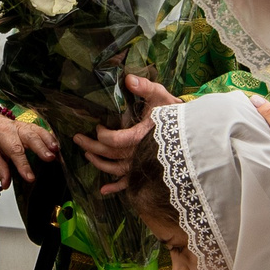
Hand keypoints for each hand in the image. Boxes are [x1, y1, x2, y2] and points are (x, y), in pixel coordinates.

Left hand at [0, 112, 58, 184]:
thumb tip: (6, 184)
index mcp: (2, 134)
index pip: (14, 150)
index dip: (23, 165)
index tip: (30, 178)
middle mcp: (15, 128)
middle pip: (29, 137)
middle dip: (40, 148)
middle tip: (49, 158)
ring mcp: (25, 126)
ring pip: (38, 131)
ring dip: (48, 141)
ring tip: (56, 151)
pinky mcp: (32, 127)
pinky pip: (42, 130)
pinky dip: (51, 137)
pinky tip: (58, 146)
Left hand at [75, 74, 182, 193]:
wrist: (192, 132)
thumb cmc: (174, 113)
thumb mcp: (160, 96)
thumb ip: (145, 87)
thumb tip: (128, 79)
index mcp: (142, 137)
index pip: (115, 140)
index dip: (103, 135)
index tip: (98, 126)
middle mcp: (140, 154)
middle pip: (111, 154)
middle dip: (92, 146)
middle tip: (77, 137)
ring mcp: (142, 165)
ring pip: (116, 169)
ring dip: (99, 163)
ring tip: (86, 154)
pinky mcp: (145, 171)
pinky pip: (129, 183)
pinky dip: (116, 188)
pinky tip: (103, 191)